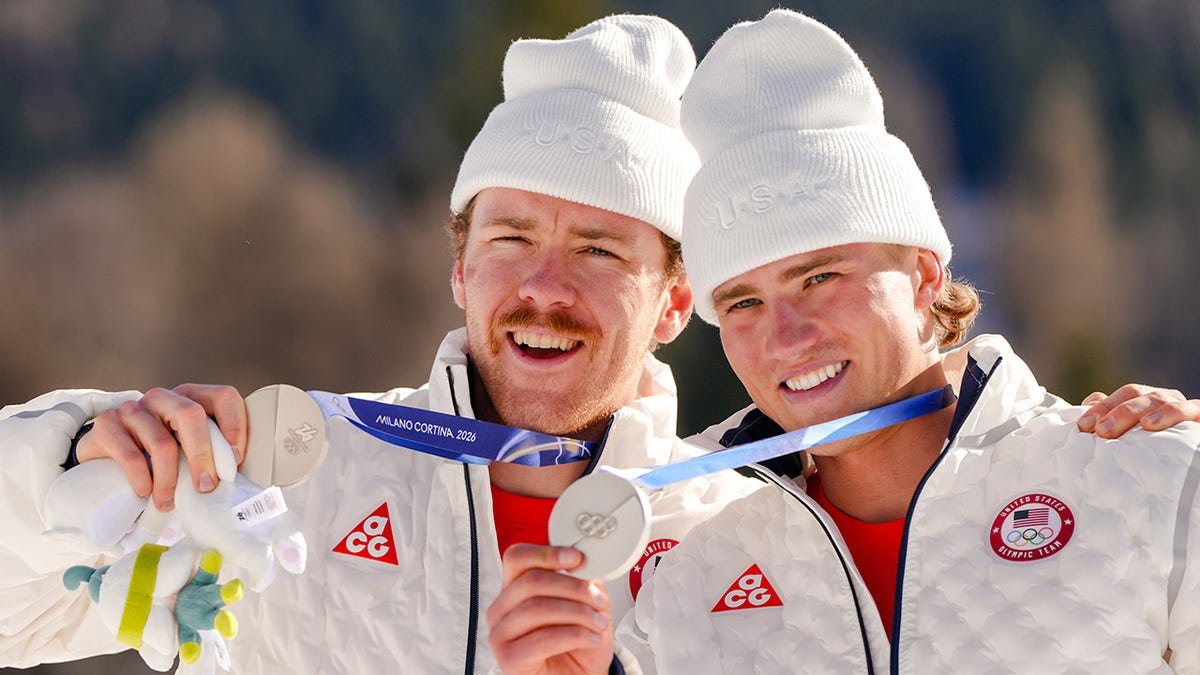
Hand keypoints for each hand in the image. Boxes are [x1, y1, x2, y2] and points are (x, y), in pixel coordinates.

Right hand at [76, 384, 246, 510]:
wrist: (104, 461)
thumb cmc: (156, 459)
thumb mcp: (186, 452)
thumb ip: (210, 455)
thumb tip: (239, 480)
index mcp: (191, 398)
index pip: (223, 397)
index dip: (235, 426)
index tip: (235, 461)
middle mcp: (163, 398)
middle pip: (191, 414)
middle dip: (203, 455)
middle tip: (206, 487)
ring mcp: (134, 409)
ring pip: (161, 442)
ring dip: (169, 479)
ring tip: (168, 503)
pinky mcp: (107, 425)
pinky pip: (131, 454)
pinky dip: (141, 479)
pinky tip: (145, 494)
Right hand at [487, 544, 612, 674]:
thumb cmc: (577, 642)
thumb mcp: (584, 603)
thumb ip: (582, 580)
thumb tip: (589, 563)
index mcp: (515, 588)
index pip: (517, 558)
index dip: (546, 553)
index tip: (576, 558)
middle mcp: (502, 608)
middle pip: (531, 581)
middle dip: (573, 588)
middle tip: (598, 599)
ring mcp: (500, 634)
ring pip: (537, 608)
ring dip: (578, 613)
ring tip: (599, 622)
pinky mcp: (508, 659)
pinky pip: (543, 639)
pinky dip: (574, 635)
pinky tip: (590, 638)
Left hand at [1077, 384, 1199, 438]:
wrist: (1191, 464)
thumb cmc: (1156, 448)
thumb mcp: (1130, 435)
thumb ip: (1111, 420)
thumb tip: (1088, 406)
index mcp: (1146, 400)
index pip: (1122, 395)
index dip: (1102, 407)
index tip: (1083, 425)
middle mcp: (1162, 399)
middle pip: (1136, 394)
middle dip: (1116, 411)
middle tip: (1101, 431)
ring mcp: (1182, 406)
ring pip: (1159, 400)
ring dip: (1138, 411)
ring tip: (1120, 428)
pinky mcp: (1199, 416)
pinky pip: (1189, 410)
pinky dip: (1170, 414)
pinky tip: (1151, 424)